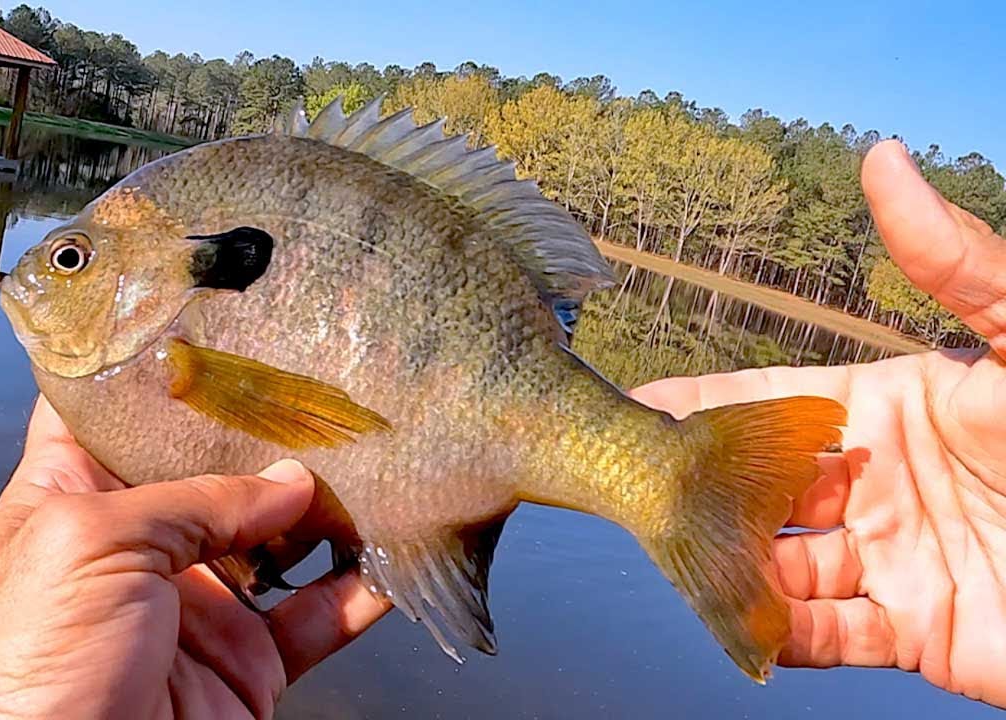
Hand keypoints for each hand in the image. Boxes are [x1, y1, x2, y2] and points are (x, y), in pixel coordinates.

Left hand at [0, 397, 388, 719]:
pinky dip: (361, 591)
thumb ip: (193, 499)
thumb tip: (288, 485)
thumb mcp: (90, 542)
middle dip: (268, 433)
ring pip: (281, 539)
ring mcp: (198, 605)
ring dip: (331, 506)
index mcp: (74, 498)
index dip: (154, 371)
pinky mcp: (246, 664)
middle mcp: (140, 544)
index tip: (211, 323)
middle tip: (326, 385)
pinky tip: (395, 556)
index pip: (109, 414)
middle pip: (216, 470)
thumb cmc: (25, 665)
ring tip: (379, 458)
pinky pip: (317, 618)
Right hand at [632, 140, 1005, 706]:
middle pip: (759, 490)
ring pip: (778, 566)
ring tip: (675, 555)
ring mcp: (893, 560)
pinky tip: (737, 619)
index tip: (635, 403)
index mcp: (890, 411)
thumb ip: (955, 262)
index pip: (770, 406)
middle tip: (626, 487)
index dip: (701, 405)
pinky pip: (825, 637)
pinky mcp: (917, 631)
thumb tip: (881, 159)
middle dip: (696, 490)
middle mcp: (876, 485)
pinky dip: (777, 635)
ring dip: (728, 563)